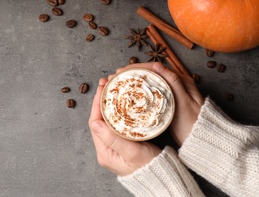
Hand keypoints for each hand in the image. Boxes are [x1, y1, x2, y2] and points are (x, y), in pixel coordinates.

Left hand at [88, 62, 203, 175]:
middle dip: (102, 99)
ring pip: (108, 119)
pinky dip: (117, 109)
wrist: (163, 177)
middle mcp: (106, 148)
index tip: (102, 88)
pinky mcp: (124, 142)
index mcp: (104, 151)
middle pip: (99, 118)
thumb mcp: (132, 152)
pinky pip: (116, 122)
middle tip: (106, 82)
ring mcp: (114, 145)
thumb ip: (113, 138)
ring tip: (112, 87)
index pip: (95, 122)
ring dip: (109, 103)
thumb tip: (95, 122)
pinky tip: (122, 100)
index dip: (97, 103)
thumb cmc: (150, 166)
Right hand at [112, 62, 203, 145]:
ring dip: (133, 82)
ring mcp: (171, 93)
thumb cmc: (194, 124)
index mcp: (180, 80)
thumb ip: (172, 82)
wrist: (202, 140)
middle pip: (149, 74)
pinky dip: (138, 93)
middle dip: (131, 74)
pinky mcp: (167, 103)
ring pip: (148, 83)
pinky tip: (128, 96)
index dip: (136, 68)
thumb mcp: (183, 102)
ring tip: (117, 85)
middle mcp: (175, 84)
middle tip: (114, 78)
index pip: (154, 67)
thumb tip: (157, 64)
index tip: (121, 72)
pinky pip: (150, 93)